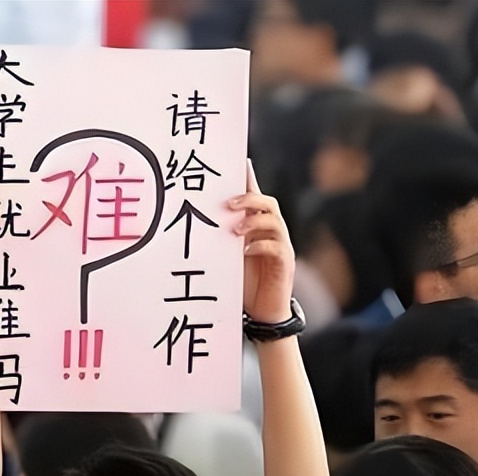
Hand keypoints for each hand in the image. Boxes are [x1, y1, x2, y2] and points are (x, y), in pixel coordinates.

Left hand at [228, 159, 295, 323]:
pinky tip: (246, 251)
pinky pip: (277, 247)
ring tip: (235, 229)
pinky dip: (261, 245)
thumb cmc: (243, 283)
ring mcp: (281, 246)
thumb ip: (219, 241)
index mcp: (257, 227)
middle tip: (228, 204)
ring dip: (254, 221)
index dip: (249, 179)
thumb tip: (193, 224)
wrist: (263, 312)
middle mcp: (272, 232)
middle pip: (267, 203)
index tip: (239, 161)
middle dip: (248, 199)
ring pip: (274, 220)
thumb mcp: (227, 258)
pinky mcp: (285, 263)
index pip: (254, 197)